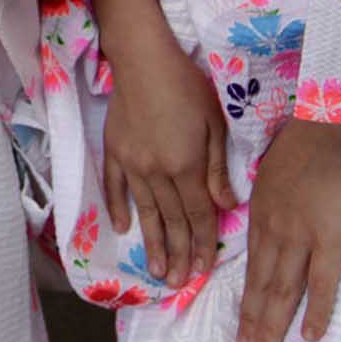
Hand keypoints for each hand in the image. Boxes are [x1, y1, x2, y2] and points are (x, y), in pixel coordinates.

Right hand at [101, 38, 236, 282]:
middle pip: (172, 220)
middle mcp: (157, 172)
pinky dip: (119, 208)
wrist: (143, 58)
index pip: (198, 214)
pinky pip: (116, 187)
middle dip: (179, 254)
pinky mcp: (114, 151)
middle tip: (180, 283)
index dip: (204, 244)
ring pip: (145, 212)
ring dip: (152, 243)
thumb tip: (226, 207)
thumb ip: (217, 168)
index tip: (205, 270)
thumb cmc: (186, 85)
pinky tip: (122, 229)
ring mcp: (132, 164)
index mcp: (185, 166)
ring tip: (156, 271)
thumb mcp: (214, 123)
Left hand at [236, 118, 340, 341]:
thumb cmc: (304, 141)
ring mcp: (302, 240)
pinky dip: (316, 313)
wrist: (329, 129)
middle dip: (253, 320)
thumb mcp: (269, 170)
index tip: (240, 322)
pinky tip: (310, 336)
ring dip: (273, 324)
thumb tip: (263, 212)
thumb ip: (267, 198)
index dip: (246, 298)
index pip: (251, 265)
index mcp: (261, 215)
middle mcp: (275, 233)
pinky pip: (322, 285)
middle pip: (262, 285)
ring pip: (284, 291)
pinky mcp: (332, 242)